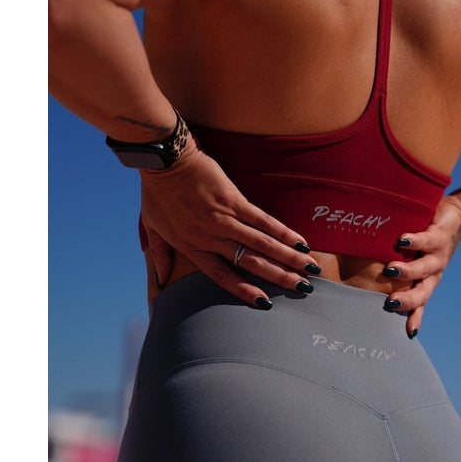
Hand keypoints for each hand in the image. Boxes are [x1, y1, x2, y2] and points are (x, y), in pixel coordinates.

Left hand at [140, 136, 321, 307]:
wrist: (163, 158)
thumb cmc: (155, 190)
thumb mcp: (151, 225)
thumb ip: (158, 253)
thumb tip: (160, 279)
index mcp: (191, 247)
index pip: (221, 276)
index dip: (244, 291)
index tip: (265, 303)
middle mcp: (210, 237)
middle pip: (250, 263)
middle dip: (279, 277)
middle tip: (302, 288)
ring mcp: (223, 219)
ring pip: (262, 245)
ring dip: (288, 258)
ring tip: (309, 269)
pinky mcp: (233, 200)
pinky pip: (262, 221)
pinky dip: (283, 232)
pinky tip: (300, 241)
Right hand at [382, 194, 460, 337]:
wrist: (457, 218)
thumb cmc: (427, 241)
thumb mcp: (414, 259)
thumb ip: (393, 268)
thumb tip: (360, 278)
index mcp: (426, 281)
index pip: (419, 304)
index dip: (414, 318)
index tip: (408, 332)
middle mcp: (433, 273)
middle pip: (423, 292)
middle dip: (408, 299)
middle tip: (390, 302)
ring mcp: (437, 255)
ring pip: (423, 268)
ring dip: (408, 270)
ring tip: (391, 269)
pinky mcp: (438, 236)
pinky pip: (425, 240)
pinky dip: (414, 241)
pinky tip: (402, 239)